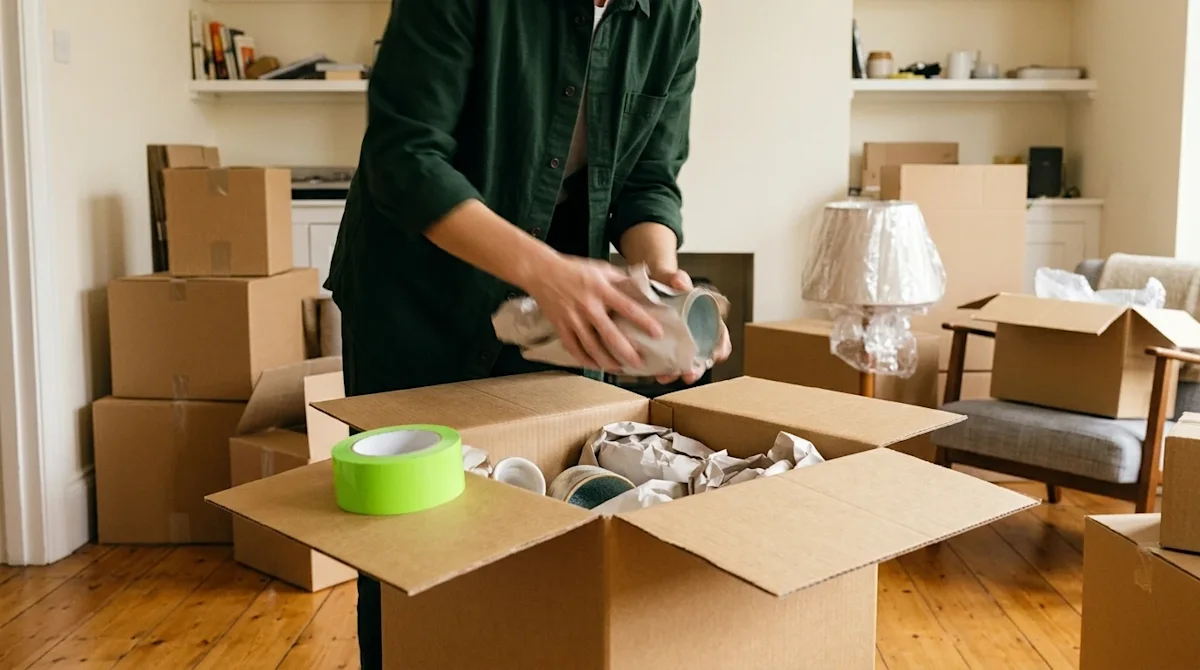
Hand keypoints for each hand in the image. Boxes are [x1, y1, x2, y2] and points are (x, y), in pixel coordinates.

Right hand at [522, 255, 662, 371]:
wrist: (542, 272)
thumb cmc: (573, 269)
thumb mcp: (600, 268)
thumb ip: (620, 279)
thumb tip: (641, 287)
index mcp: (601, 290)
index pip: (627, 308)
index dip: (644, 322)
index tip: (657, 333)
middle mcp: (588, 306)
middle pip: (610, 335)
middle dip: (626, 352)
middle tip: (639, 363)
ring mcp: (573, 319)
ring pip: (592, 347)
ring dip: (607, 361)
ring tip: (619, 368)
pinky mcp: (561, 327)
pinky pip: (574, 349)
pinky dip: (585, 360)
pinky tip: (596, 366)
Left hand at [651, 269, 731, 385]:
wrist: (648, 286)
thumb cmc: (668, 284)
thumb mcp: (674, 278)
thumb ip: (678, 279)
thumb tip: (679, 280)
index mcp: (706, 319)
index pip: (721, 336)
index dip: (722, 347)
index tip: (719, 355)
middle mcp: (696, 335)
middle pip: (702, 357)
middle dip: (698, 369)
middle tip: (690, 375)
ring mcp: (679, 343)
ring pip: (682, 364)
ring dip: (675, 373)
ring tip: (665, 377)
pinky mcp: (662, 348)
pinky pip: (663, 362)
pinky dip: (659, 369)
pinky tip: (651, 372)